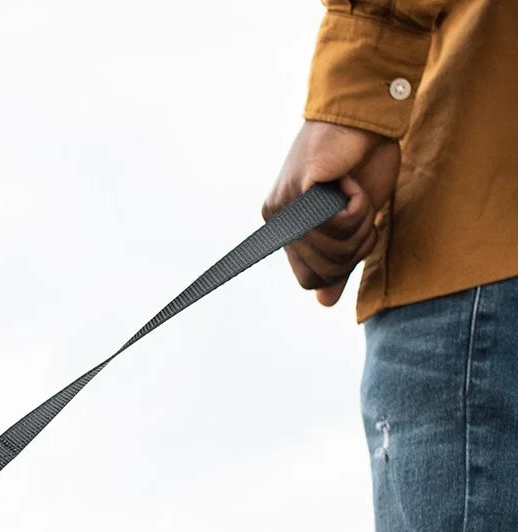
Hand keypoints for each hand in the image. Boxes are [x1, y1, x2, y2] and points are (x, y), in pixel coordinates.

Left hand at [265, 120, 401, 306]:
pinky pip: (336, 223)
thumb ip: (338, 258)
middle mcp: (277, 222)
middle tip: (357, 202)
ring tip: (352, 188)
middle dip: (357, 240)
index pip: (311, 280)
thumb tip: (324, 302)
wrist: (367, 115)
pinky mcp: (298, 191)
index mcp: (286, 232)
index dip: (343, 263)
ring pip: (334, 247)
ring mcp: (284, 207)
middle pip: (326, 267)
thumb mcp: (355, 220)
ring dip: (360, 221)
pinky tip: (347, 179)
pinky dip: (357, 205)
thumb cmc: (363, 162)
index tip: (355, 227)